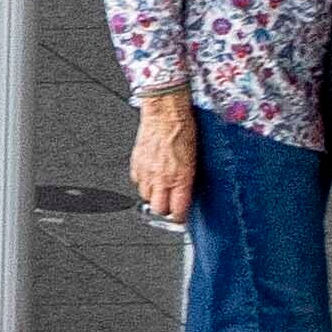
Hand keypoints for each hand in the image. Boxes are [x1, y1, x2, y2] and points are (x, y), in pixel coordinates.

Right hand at [127, 90, 203, 225]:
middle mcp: (162, 178)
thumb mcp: (196, 159)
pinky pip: (137, 181)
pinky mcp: (136, 162)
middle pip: (159, 209)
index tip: (183, 216)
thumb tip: (189, 193)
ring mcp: (147, 171)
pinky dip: (144, 181)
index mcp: (180, 178)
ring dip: (154, 195)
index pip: (178, 211)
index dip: (180, 218)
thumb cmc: (184, 130)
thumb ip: (190, 179)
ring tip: (162, 187)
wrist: (165, 113)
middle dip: (165, 210)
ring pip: (146, 197)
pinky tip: (152, 175)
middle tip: (171, 204)